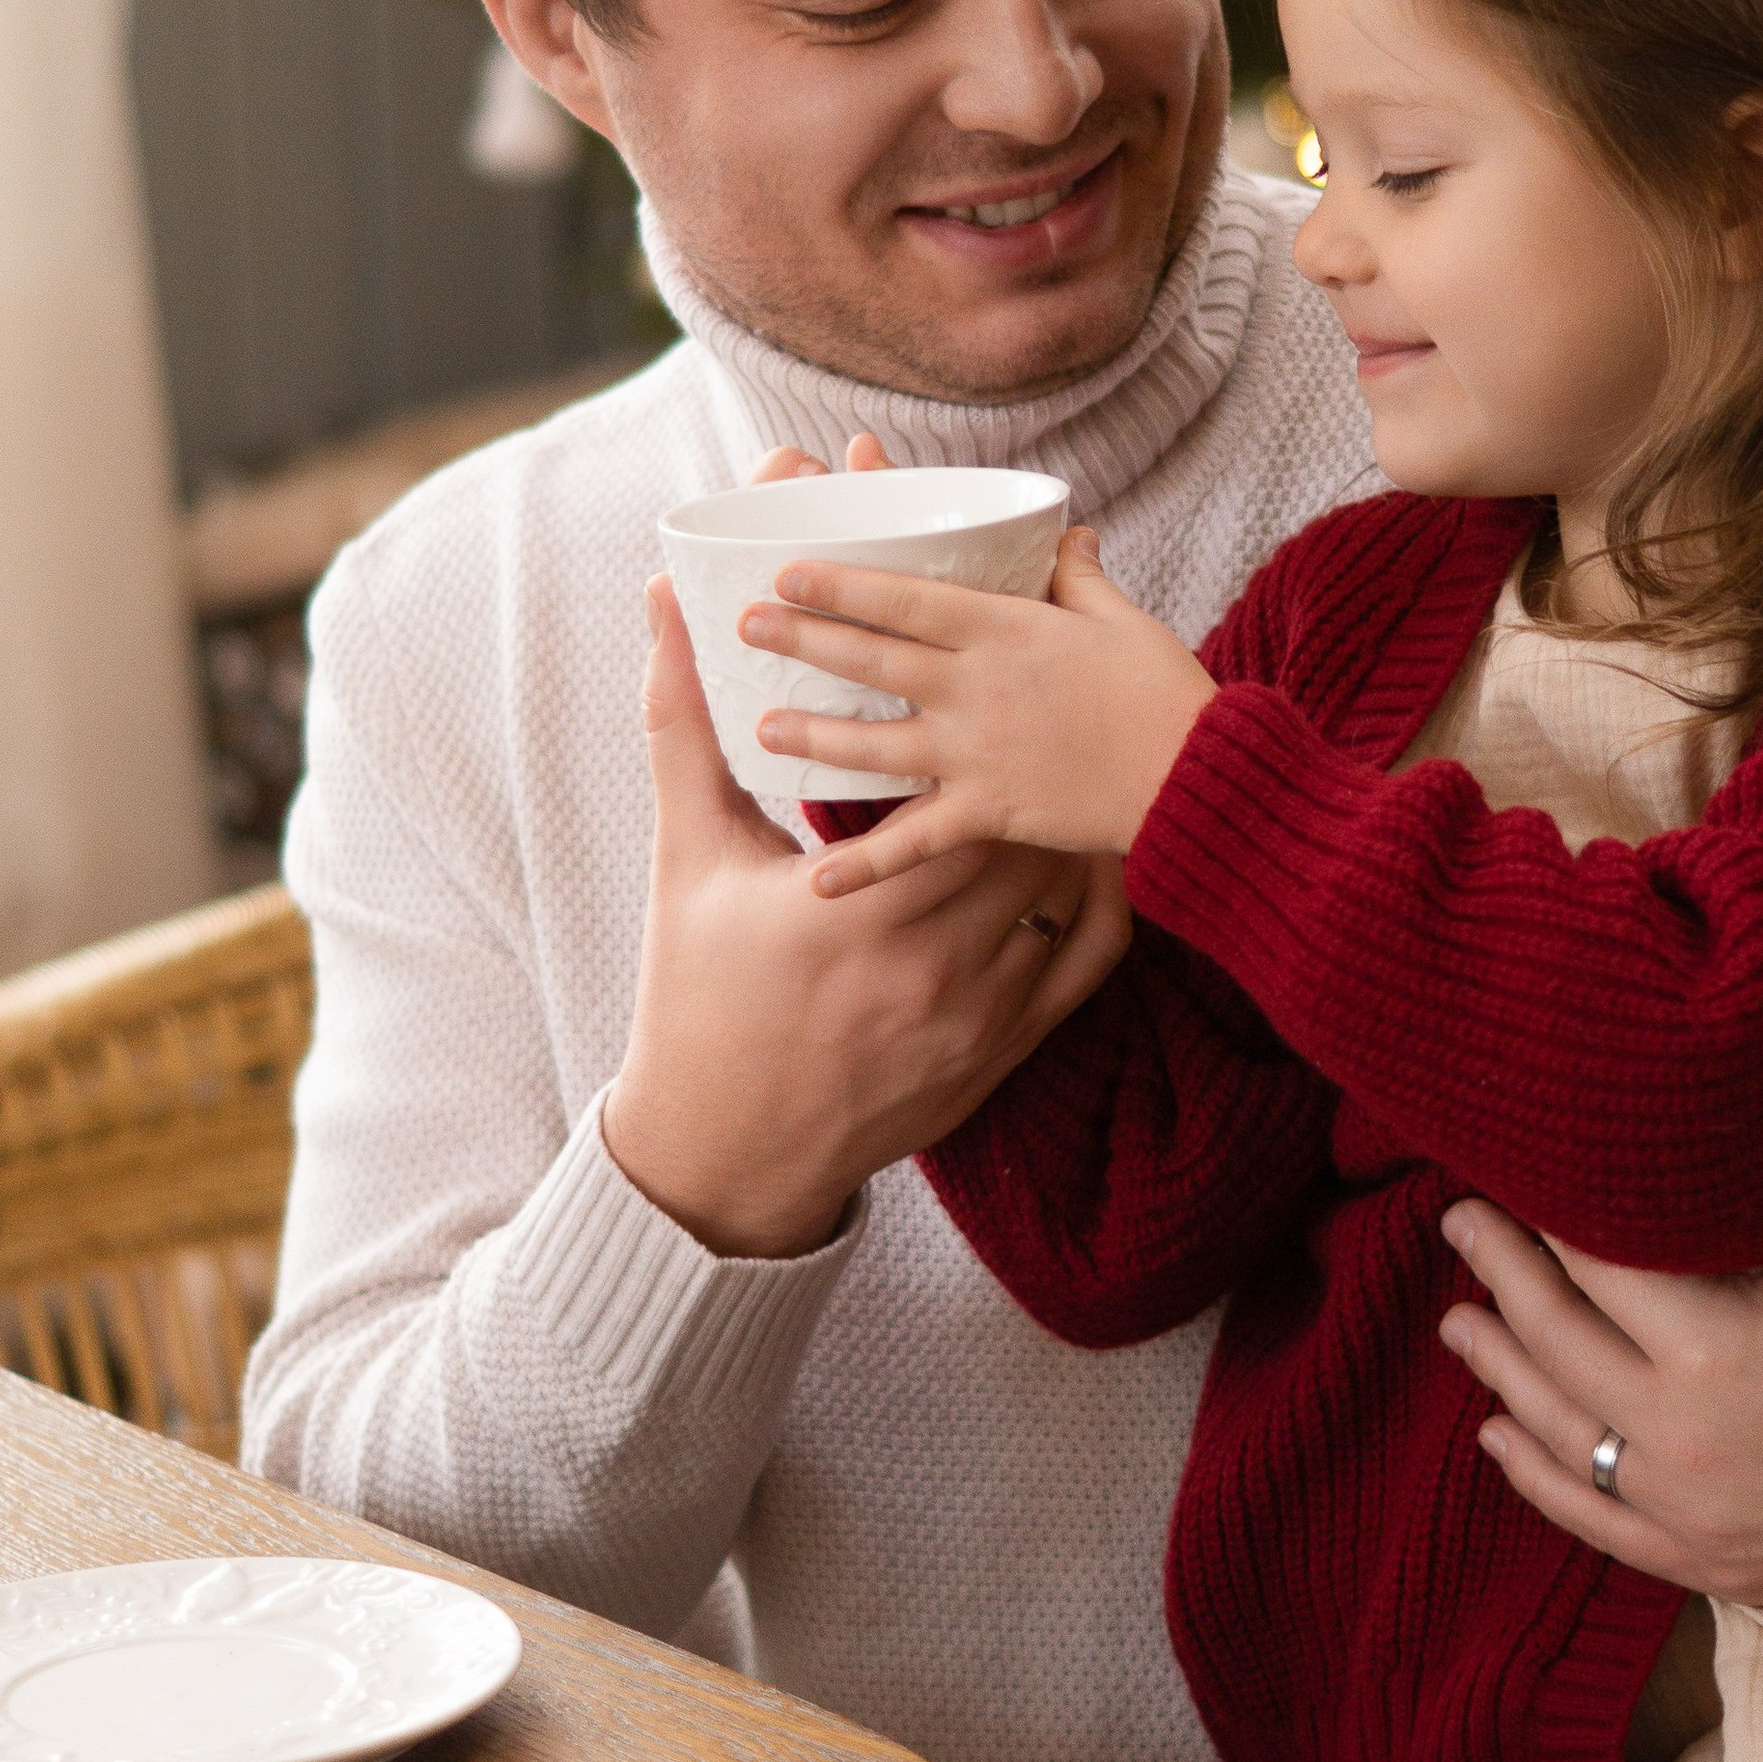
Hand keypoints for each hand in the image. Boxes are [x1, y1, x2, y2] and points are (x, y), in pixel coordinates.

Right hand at [602, 565, 1130, 1259]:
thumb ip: (682, 729)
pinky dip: (1099, 901)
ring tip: (1076, 758)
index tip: (991, 665)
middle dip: (1032, 767)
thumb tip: (664, 610)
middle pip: (1023, 834)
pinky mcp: (1005, 1054)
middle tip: (1049, 695)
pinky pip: (1088, 964)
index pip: (955, 793)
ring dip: (1068, 827)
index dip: (983, 724)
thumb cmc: (696, 997)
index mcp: (849, 912)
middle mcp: (927, 966)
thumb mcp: (687, 857)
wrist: (721, 1151)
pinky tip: (1095, 855)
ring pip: (1063, 891)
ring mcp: (976, 1015)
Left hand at [738, 528, 1215, 889]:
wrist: (1196, 776)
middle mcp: (974, 687)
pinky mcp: (987, 813)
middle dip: (802, 639)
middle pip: (871, 658)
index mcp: (1003, 629)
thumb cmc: (1164, 690)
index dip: (840, 583)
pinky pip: (913, 843)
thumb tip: (1067, 533)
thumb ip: (1078, 576)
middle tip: (744, 626)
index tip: (786, 571)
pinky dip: (864, 865)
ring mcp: (975, 753)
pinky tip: (816, 881)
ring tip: (762, 729)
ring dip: (813, 737)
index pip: (904, 598)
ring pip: (873, 744)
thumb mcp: (1119, 618)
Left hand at [1437, 1191, 1762, 1609]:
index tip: (1519, 1162)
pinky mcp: (1715, 1565)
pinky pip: (1595, 1521)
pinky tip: (1501, 1436)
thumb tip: (1707, 1103)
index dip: (1547, 1209)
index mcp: (1719, 1345)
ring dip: (1499, 1368)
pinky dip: (1537, 1475)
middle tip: (1461, 1216)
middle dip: (1497, 1271)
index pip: (1590, 1261)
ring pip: (1557, 1434)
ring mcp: (1693, 1513)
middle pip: (1552, 1340)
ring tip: (1460, 1317)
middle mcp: (1684, 1437)